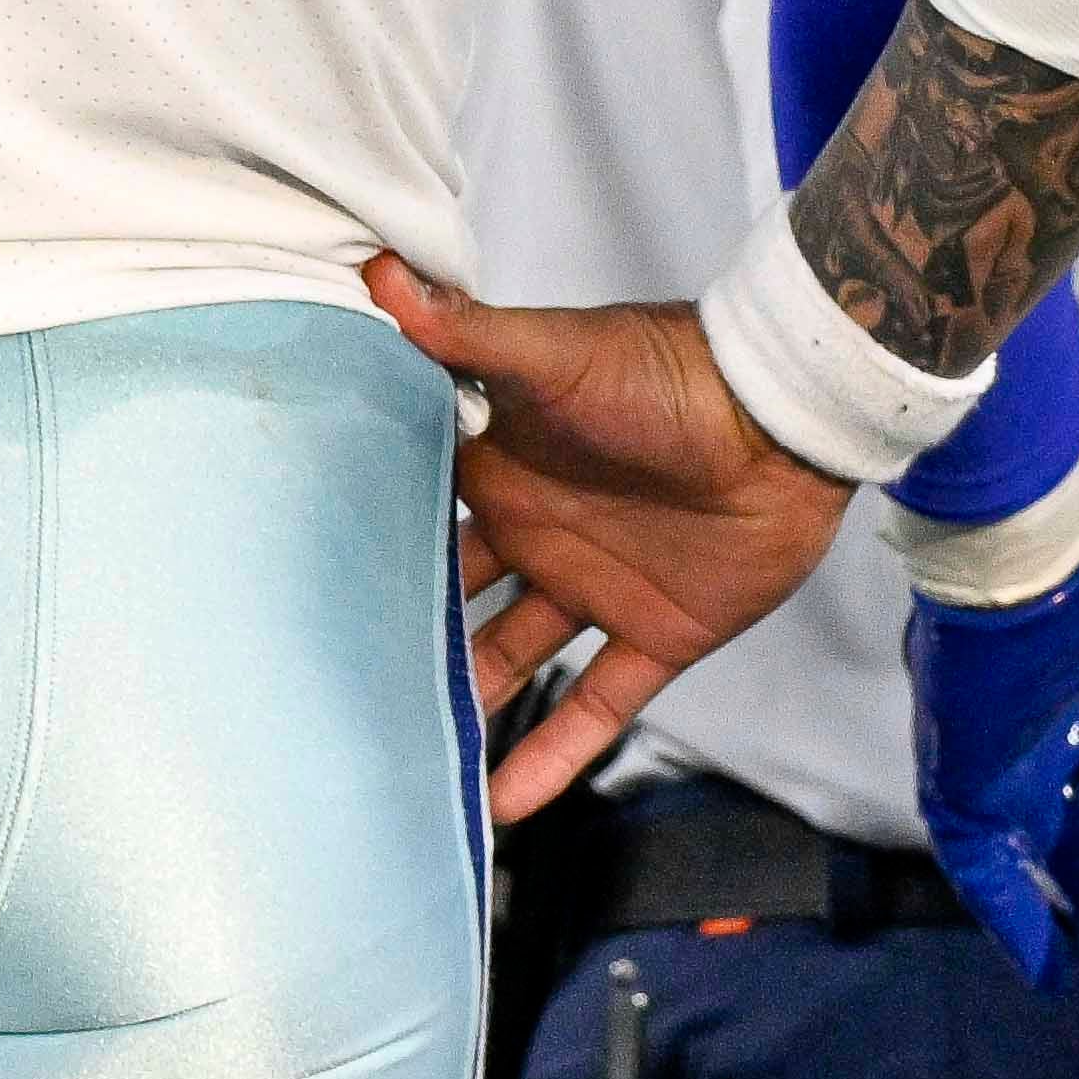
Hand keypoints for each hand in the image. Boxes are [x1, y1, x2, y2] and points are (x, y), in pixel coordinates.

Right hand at [367, 253, 845, 823]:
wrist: (790, 421)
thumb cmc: (669, 374)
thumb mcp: (557, 354)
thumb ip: (469, 334)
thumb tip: (377, 270)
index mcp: (502, 465)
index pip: (414, 505)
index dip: (362, 537)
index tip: (288, 580)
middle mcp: (535, 529)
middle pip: (450, 592)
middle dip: (399, 630)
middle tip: (323, 689)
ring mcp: (592, 586)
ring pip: (508, 658)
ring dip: (464, 704)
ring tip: (398, 761)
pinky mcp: (654, 636)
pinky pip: (593, 706)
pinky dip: (550, 758)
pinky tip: (501, 808)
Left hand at [899, 475, 1078, 986]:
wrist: (1025, 529)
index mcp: (1067, 676)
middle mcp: (1022, 722)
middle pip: (1065, 819)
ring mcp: (986, 750)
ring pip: (1027, 851)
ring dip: (1074, 905)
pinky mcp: (960, 770)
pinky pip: (976, 862)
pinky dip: (1008, 914)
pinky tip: (1046, 970)